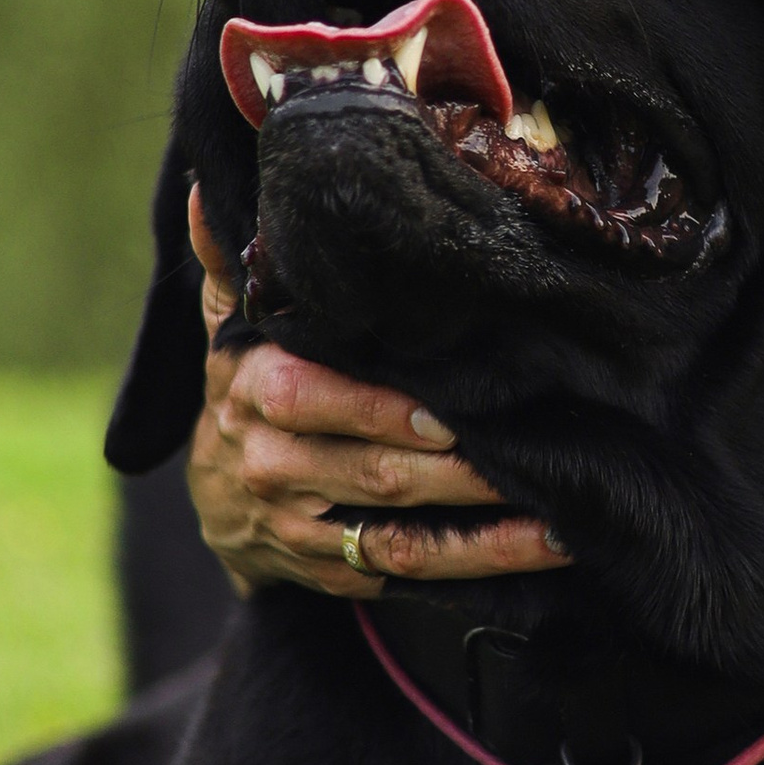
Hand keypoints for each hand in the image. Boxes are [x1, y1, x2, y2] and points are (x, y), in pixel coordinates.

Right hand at [183, 194, 571, 594]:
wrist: (220, 501)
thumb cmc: (251, 388)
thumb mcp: (231, 326)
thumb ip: (234, 267)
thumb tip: (205, 190)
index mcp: (254, 391)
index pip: (308, 398)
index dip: (374, 410)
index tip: (442, 414)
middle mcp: (276, 465)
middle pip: (369, 473)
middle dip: (450, 474)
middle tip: (524, 459)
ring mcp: (307, 527)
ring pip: (400, 539)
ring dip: (483, 537)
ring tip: (558, 522)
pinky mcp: (340, 570)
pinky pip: (415, 574)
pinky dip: (480, 566)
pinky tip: (545, 550)